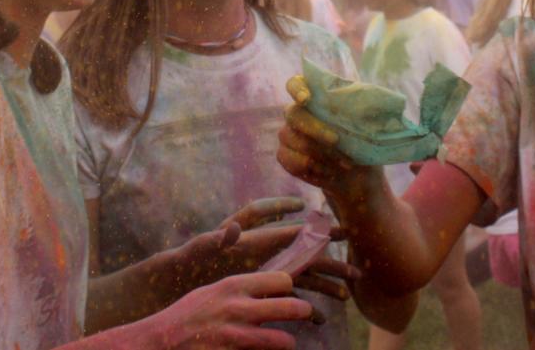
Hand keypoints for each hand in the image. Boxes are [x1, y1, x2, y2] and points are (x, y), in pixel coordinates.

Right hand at [146, 272, 319, 349]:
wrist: (161, 342)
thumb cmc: (187, 316)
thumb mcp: (211, 292)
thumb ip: (239, 290)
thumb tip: (268, 286)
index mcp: (233, 286)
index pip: (282, 280)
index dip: (288, 287)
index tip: (286, 293)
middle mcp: (239, 309)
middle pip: (292, 307)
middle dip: (304, 312)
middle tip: (305, 314)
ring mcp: (237, 337)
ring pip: (284, 340)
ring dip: (287, 342)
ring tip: (285, 341)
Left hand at [166, 197, 354, 298]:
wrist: (181, 283)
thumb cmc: (190, 261)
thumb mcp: (202, 249)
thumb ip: (218, 239)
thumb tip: (233, 229)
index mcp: (252, 237)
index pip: (282, 225)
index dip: (299, 218)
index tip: (316, 214)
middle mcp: (264, 251)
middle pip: (302, 251)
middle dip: (327, 254)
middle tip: (353, 254)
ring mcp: (266, 271)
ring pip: (304, 276)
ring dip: (325, 284)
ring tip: (347, 295)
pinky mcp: (264, 291)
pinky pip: (291, 298)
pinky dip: (306, 308)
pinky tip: (320, 321)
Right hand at [276, 74, 384, 208]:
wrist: (357, 174)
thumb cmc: (362, 142)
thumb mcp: (368, 124)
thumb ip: (362, 109)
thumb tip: (369, 102)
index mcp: (314, 97)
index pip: (295, 84)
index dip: (297, 89)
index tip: (306, 99)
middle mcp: (296, 113)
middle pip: (294, 115)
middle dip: (315, 129)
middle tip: (336, 140)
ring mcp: (288, 134)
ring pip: (294, 140)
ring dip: (320, 153)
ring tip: (344, 163)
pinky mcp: (286, 156)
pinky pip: (291, 161)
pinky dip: (313, 168)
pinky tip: (330, 172)